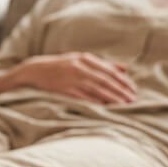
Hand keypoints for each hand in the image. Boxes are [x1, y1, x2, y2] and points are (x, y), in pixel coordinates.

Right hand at [0, 52, 136, 103]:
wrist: (34, 70)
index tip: (133, 90)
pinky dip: (95, 102)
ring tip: (124, 105)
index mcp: (86, 59)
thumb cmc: (61, 66)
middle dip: (120, 91)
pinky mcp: (64, 89)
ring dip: (112, 98)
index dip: (123, 81)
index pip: (109, 71)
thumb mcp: (81, 60)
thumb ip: (103, 64)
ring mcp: (71, 78)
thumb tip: (125, 68)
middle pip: (105, 80)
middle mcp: (80, 67)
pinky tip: (105, 107)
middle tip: (133, 99)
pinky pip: (83, 96)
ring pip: (97, 89)